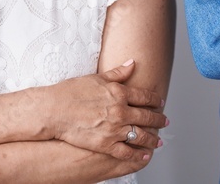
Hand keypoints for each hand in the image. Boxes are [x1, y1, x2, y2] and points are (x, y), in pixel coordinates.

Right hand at [49, 60, 166, 159]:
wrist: (54, 111)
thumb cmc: (71, 92)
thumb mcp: (97, 78)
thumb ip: (118, 73)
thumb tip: (133, 63)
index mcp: (120, 93)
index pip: (145, 97)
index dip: (155, 100)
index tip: (160, 102)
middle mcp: (121, 111)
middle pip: (147, 117)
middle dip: (159, 120)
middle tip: (165, 122)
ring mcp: (114, 129)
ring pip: (141, 135)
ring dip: (153, 139)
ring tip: (159, 141)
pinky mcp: (105, 144)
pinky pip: (127, 152)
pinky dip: (138, 155)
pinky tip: (145, 155)